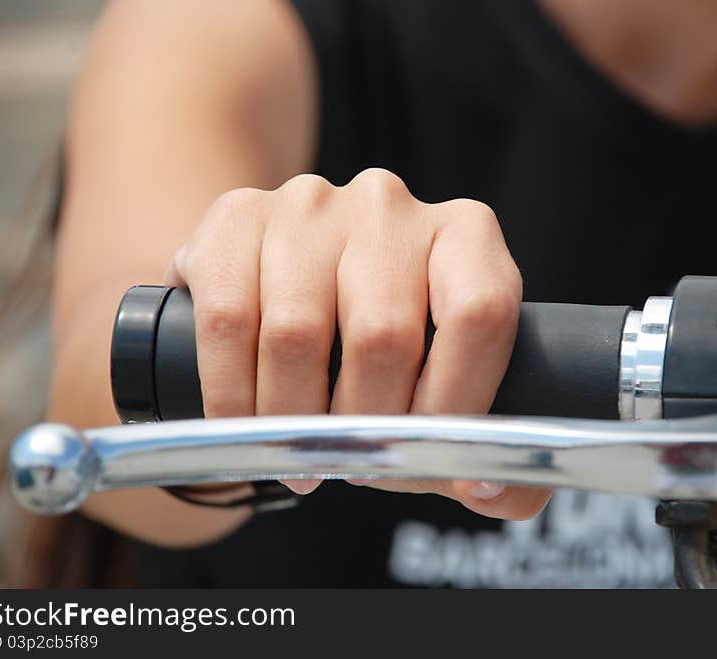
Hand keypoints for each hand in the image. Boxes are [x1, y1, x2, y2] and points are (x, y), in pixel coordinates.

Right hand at [165, 168, 551, 519]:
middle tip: (354, 465)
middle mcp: (390, 206)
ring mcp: (310, 204)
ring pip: (296, 334)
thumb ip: (489, 444)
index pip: (479, 314)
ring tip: (299, 456)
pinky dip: (233, 398)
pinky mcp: (238, 215)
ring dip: (293, 422)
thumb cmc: (379, 345)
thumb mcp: (446, 381)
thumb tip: (485, 490)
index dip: (456, 402)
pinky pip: (227, 322)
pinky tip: (246, 428)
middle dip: (364, 427)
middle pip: (383, 335)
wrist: (287, 284)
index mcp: (465, 234)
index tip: (430, 460)